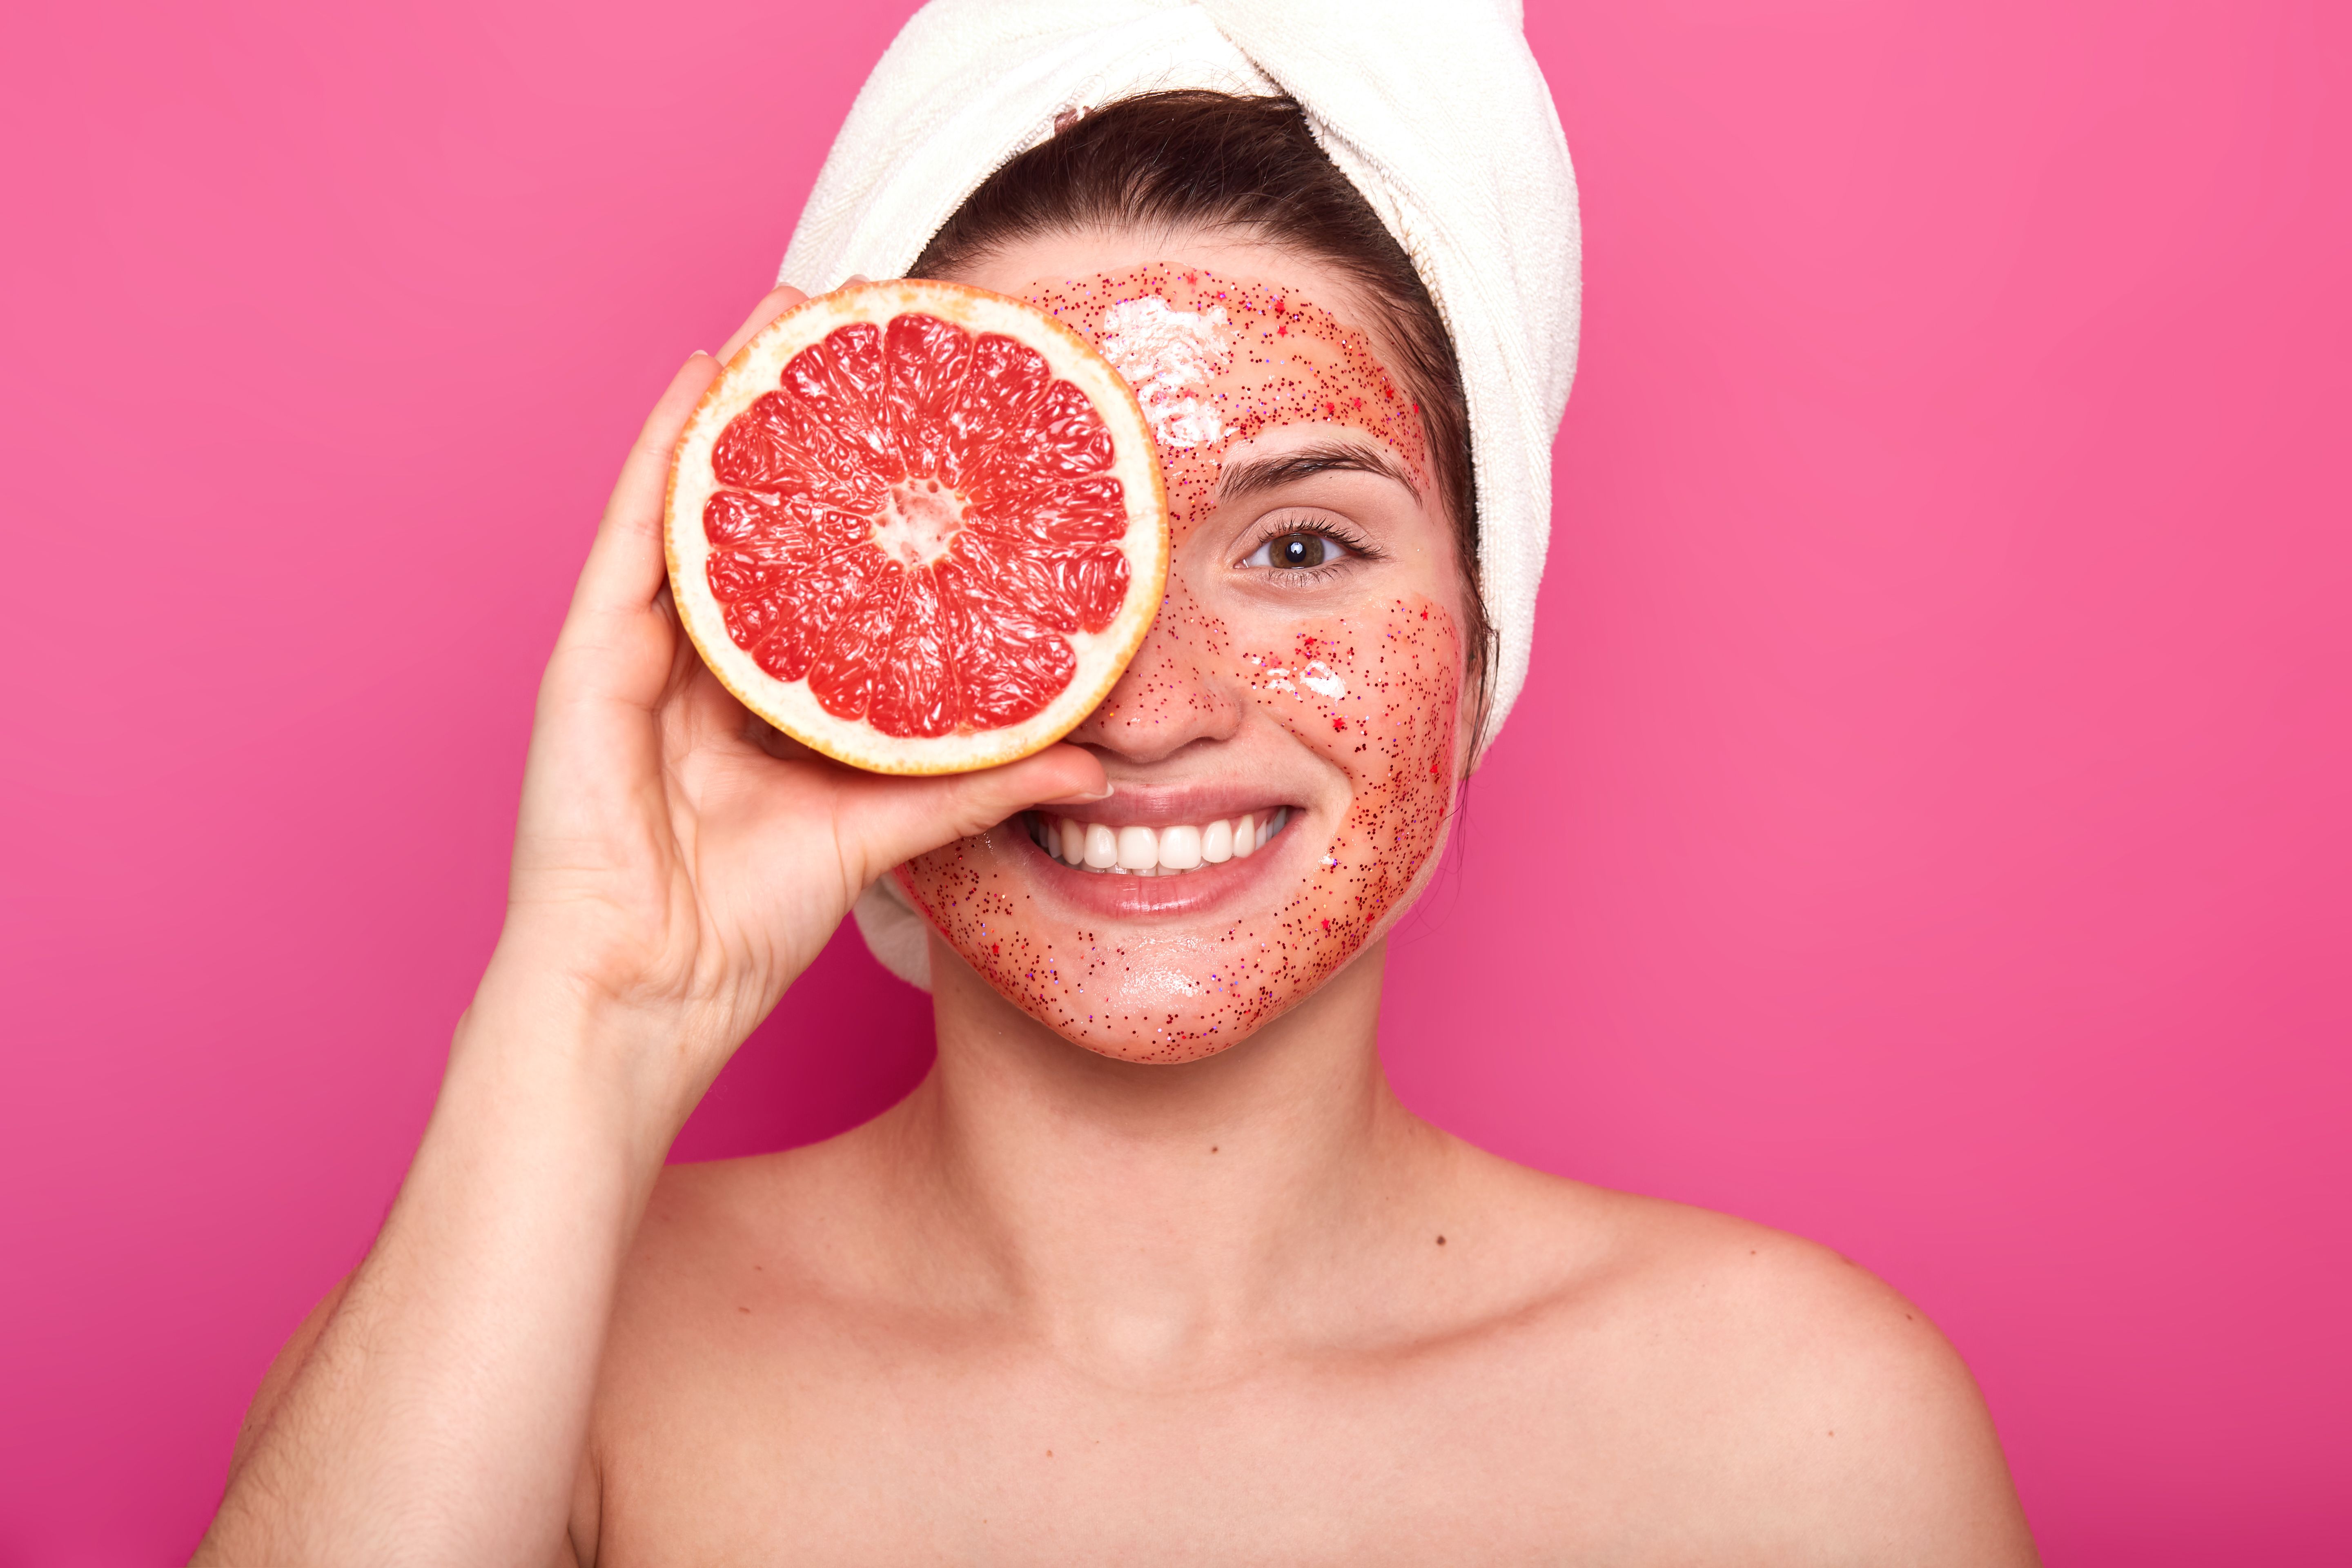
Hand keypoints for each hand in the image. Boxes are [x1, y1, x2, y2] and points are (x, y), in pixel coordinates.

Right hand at [481, 285, 1104, 1125]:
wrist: (643, 994)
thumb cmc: (741, 923)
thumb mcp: (880, 828)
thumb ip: (975, 786)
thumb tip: (1093, 766)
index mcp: (761, 695)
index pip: (814, 570)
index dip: (859, 495)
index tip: (920, 420)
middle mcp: (698, 658)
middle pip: (757, 516)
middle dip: (804, 423)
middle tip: (863, 328)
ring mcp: (634, 649)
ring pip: (695, 499)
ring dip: (739, 400)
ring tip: (791, 311)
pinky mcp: (586, 656)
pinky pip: (633, 532)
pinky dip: (667, 449)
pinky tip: (706, 373)